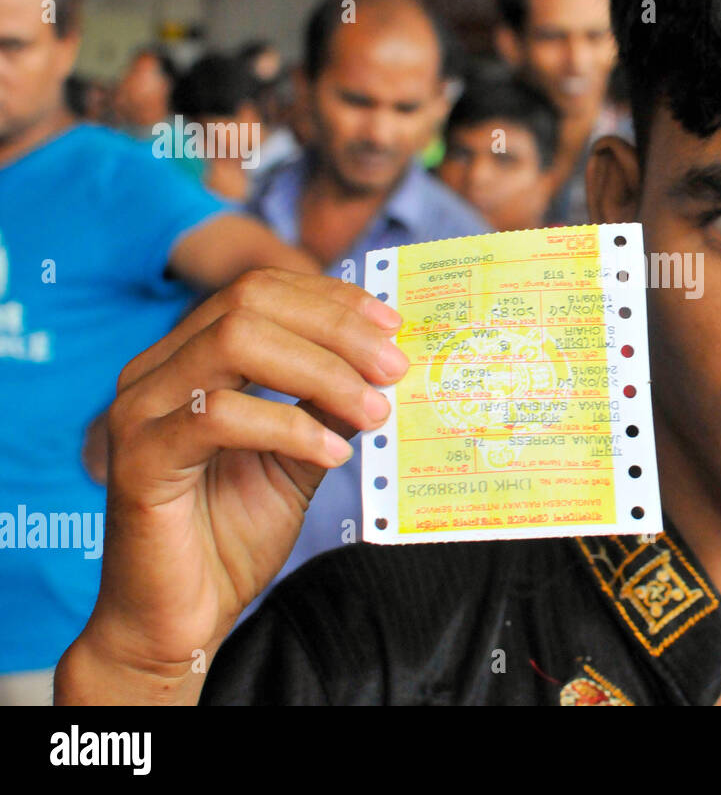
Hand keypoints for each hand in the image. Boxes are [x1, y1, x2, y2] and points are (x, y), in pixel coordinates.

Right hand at [55, 269, 405, 703]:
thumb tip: (389, 364)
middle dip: (336, 328)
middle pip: (249, 303)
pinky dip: (289, 425)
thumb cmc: (233, 533)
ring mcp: (140, 409)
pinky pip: (219, 415)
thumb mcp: (302, 455)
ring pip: (234, 342)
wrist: (180, 618)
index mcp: (190, 356)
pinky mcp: (137, 458)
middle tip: (394, 369)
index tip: (393, 326)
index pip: (259, 291)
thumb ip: (332, 405)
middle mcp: (156, 370)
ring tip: (374, 410)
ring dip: (321, 371)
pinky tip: (332, 454)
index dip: (331, 300)